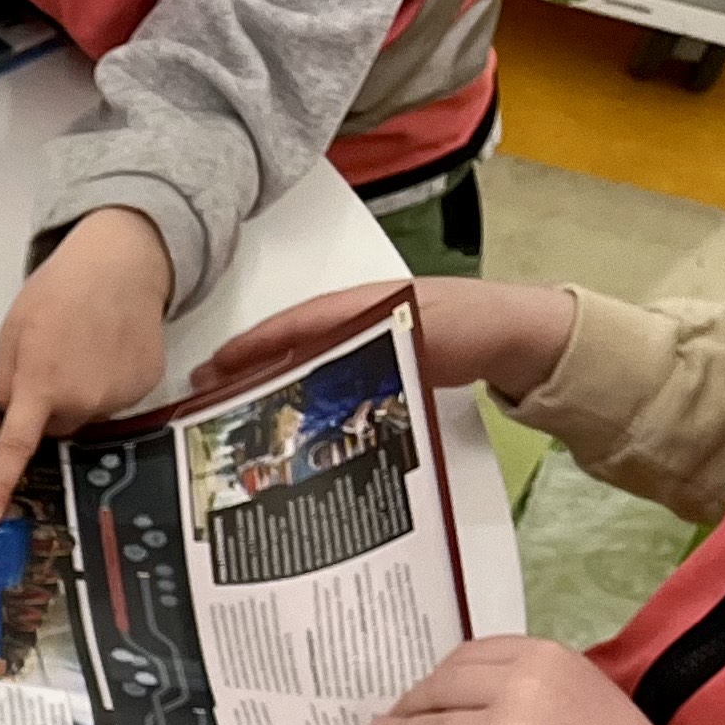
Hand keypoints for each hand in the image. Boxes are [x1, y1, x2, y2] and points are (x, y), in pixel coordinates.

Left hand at [0, 209, 173, 523]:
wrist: (122, 262)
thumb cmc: (59, 292)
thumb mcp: (12, 333)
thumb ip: (8, 383)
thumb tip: (15, 417)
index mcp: (40, 385)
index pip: (17, 447)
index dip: (1, 483)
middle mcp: (82, 400)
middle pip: (55, 428)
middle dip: (48, 405)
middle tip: (55, 360)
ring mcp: (118, 397)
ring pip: (86, 415)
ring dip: (80, 392)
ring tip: (86, 346)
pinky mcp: (145, 387)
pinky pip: (115, 401)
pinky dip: (109, 382)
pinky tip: (111, 348)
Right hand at [203, 279, 572, 406]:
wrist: (519, 336)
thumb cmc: (470, 325)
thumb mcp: (411, 327)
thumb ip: (362, 339)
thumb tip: (306, 359)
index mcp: (361, 304)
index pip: (295, 323)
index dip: (253, 346)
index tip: (214, 368)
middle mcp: (359, 320)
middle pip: (294, 344)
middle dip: (250, 368)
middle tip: (205, 397)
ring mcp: (371, 342)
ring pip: (310, 364)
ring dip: (273, 385)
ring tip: (236, 412)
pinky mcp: (385, 365)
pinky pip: (335, 380)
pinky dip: (306, 396)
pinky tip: (292, 420)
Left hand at [365, 636, 659, 724]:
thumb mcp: (575, 682)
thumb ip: (523, 677)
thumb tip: (460, 686)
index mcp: (541, 657)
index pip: (467, 657)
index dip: (436, 675)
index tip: (422, 689)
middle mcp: (520, 688)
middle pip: (442, 690)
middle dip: (410, 705)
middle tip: (390, 717)